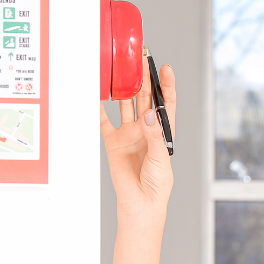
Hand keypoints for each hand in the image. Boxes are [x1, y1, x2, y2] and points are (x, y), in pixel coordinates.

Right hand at [100, 61, 176, 216]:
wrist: (140, 202)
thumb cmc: (157, 183)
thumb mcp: (160, 157)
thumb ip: (154, 136)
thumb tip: (149, 115)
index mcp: (162, 132)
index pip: (166, 103)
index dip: (166, 86)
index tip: (165, 69)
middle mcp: (146, 129)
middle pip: (145, 99)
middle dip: (144, 80)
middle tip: (140, 61)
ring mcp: (129, 134)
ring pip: (126, 105)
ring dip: (125, 89)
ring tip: (122, 71)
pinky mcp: (113, 141)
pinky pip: (104, 121)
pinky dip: (99, 108)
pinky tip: (97, 94)